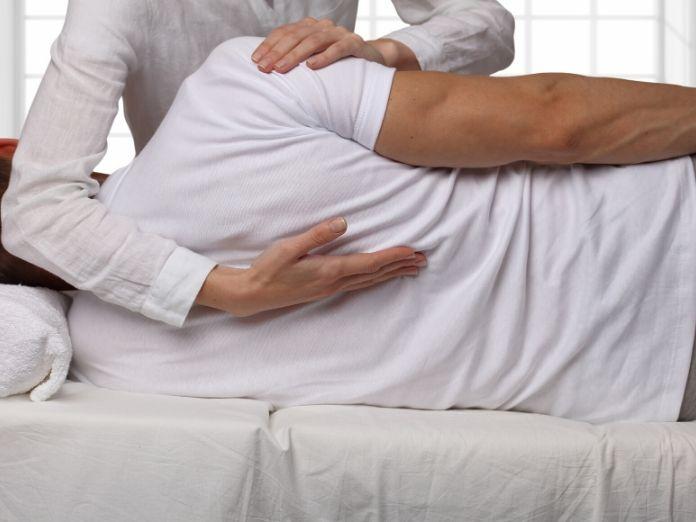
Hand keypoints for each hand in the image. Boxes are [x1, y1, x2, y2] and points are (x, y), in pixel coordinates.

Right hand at [195, 217, 425, 317]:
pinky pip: (359, 284)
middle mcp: (334, 282)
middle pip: (375, 274)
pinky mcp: (325, 290)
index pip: (369, 263)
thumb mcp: (289, 247)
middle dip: (400, 266)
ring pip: (369, 281)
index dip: (392, 257)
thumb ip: (316, 235)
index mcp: (328, 270)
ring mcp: (330, 289)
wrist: (252, 294)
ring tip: (411, 269)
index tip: (412, 251)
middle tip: (424, 260)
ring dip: (391, 274)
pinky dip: (375, 279)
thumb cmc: (268, 268)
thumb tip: (343, 223)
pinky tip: (379, 277)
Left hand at [251, 17, 385, 73]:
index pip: (284, 32)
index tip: (255, 60)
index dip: (269, 45)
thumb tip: (267, 68)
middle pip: (296, 36)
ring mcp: (340, 33)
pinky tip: (311, 67)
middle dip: (277, 52)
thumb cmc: (337, 64)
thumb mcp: (314, 58)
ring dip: (295, 55)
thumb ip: (296, 58)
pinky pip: (339, 48)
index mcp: (310, 27)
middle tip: (264, 68)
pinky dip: (324, 57)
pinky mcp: (355, 43)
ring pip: (314, 41)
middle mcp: (323, 27)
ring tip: (281, 69)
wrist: (371, 60)